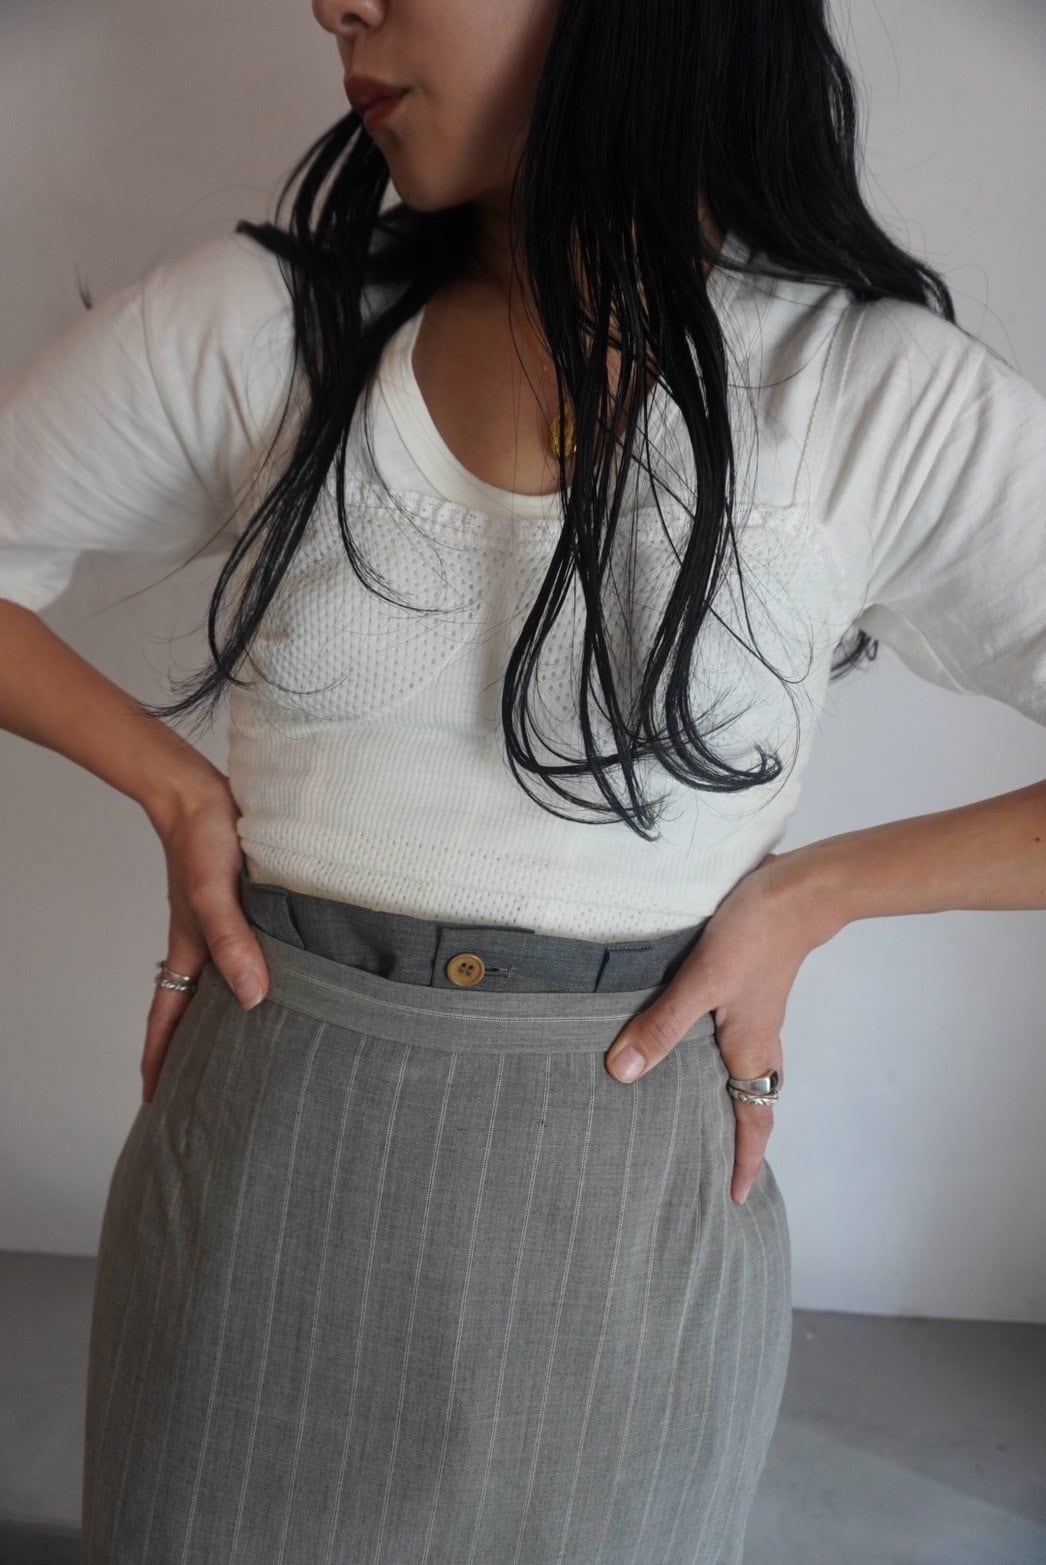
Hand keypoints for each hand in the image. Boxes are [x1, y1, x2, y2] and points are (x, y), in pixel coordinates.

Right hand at [141, 776, 269, 1103]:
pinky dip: (252, 972)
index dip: (160, 1059)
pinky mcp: (243, 906)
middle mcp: (203, 945)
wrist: (201, 793)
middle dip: (195, 1049)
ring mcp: (221, 926)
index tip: (156, 1099)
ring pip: (221, 982)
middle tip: (210, 1088)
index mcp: (190, 951)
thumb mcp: (215, 895)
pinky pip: (243, 951)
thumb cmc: (202, 840)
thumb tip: (254, 998)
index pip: (168, 1018)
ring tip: (250, 1045)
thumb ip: (233, 943)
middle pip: (193, 1009)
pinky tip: (280, 977)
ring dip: (227, 1013)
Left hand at [604, 852, 816, 1204]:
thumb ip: (662, 1024)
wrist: (798, 890)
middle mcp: (759, 1041)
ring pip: (749, 1072)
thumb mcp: (701, 981)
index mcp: (750, 1050)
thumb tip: (623, 1073)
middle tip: (717, 1167)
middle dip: (740, 1138)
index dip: (746, 1160)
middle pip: (754, 1102)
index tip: (737, 1198)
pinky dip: (726, 1060)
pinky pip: (741, 1042)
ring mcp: (758, 1015)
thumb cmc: (754, 935)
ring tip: (703, 1115)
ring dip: (733, 1098)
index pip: (753, 1119)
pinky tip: (697, 1046)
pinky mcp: (751, 990)